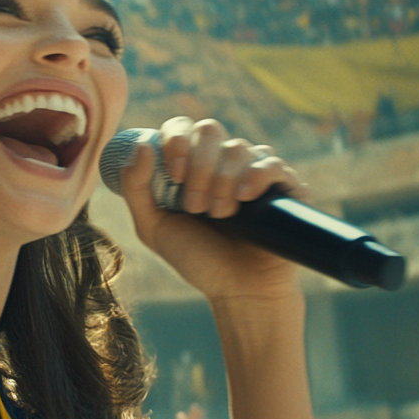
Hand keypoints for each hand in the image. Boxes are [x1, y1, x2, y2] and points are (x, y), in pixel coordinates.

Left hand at [118, 116, 304, 302]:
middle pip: (209, 130)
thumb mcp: (154, 228)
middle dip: (198, 166)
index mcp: (190, 164)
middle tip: (195, 207)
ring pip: (238, 147)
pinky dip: (256, 175)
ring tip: (221, 215)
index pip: (181, 127)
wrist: (239, 291)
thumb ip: (136, 189)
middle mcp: (222, 161)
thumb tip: (140, 145)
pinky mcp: (283, 186)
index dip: (176, 142)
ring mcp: (254, 170)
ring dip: (222, 181)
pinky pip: (271, 162)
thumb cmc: (197, 259)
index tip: (174, 175)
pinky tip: (246, 197)